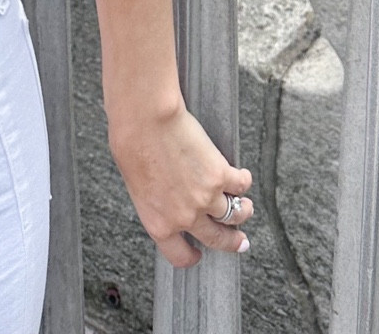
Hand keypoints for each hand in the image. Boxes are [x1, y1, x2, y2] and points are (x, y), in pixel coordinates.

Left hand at [108, 99, 253, 267]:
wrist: (145, 122)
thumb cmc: (132, 147)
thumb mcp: (137, 188)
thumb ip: (156, 202)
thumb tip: (167, 199)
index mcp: (159, 225)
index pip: (179, 255)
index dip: (191, 257)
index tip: (198, 254)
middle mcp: (185, 218)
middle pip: (216, 239)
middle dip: (231, 243)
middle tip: (240, 243)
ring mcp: (206, 198)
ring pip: (235, 215)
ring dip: (244, 212)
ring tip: (246, 208)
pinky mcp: (220, 175)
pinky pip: (240, 185)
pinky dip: (243, 181)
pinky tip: (243, 177)